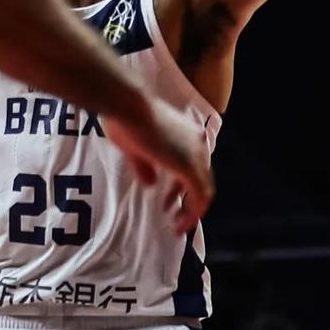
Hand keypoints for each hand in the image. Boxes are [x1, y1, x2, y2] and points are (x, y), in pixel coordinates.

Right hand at [103, 95, 213, 234]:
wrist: (129, 105)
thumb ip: (144, 166)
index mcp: (187, 133)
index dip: (182, 186)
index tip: (168, 200)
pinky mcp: (190, 167)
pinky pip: (200, 197)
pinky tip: (179, 224)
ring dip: (191, 210)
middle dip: (187, 200)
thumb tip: (151, 183)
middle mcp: (197, 143)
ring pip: (204, 190)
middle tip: (174, 214)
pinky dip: (192, 213)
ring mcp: (196, 154)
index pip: (193, 165)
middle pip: (201, 178)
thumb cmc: (126, 118)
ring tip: (178, 224)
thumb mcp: (133, 147)